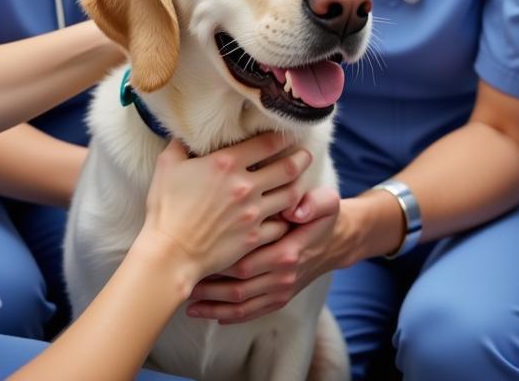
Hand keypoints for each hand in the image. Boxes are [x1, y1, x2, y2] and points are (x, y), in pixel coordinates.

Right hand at [141, 133, 310, 283]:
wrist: (170, 253)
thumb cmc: (166, 209)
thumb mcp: (168, 166)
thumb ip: (180, 145)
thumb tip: (183, 133)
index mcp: (227, 163)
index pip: (267, 143)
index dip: (282, 137)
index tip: (288, 135)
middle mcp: (246, 186)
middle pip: (288, 168)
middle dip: (301, 158)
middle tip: (306, 154)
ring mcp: (253, 213)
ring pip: (290, 195)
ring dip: (299, 186)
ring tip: (302, 181)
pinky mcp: (254, 238)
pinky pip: (281, 226)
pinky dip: (287, 218)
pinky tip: (287, 215)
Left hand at [186, 186, 344, 323]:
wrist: (337, 241)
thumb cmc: (322, 216)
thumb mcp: (325, 201)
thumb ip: (313, 203)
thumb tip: (295, 209)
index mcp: (288, 252)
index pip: (245, 262)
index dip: (218, 263)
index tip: (193, 259)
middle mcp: (283, 276)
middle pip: (237, 287)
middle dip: (208, 288)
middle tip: (181, 281)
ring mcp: (282, 290)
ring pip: (242, 305)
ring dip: (214, 307)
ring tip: (188, 304)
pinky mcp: (280, 298)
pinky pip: (253, 312)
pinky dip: (231, 316)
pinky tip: (211, 314)